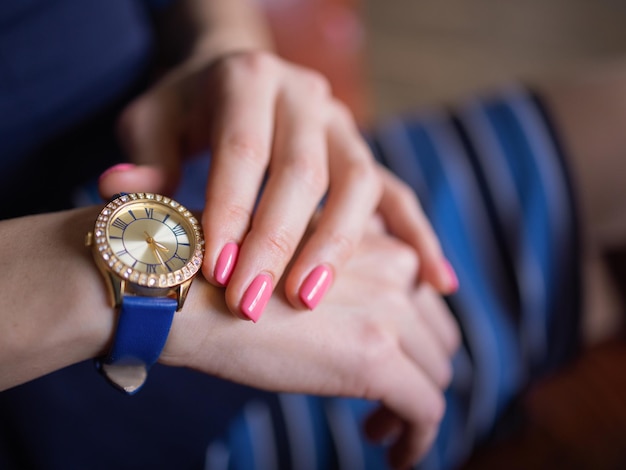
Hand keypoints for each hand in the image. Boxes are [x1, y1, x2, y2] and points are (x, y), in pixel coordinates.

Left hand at [99, 50, 456, 321]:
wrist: (237, 78)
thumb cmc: (189, 107)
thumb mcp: (153, 120)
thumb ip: (144, 157)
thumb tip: (123, 193)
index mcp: (249, 79)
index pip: (243, 150)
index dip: (231, 211)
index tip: (218, 273)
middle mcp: (305, 96)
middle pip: (303, 171)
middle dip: (279, 242)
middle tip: (255, 303)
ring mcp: (341, 124)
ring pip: (358, 182)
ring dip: (339, 245)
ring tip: (312, 298)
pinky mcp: (363, 154)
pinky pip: (398, 194)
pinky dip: (419, 238)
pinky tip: (436, 283)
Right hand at [161, 220, 460, 467]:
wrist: (192, 297)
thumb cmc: (234, 284)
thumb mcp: (304, 264)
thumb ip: (346, 282)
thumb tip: (365, 327)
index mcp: (380, 245)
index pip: (426, 300)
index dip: (417, 339)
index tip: (395, 364)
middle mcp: (395, 271)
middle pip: (438, 338)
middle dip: (420, 373)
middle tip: (385, 404)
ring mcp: (389, 313)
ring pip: (437, 374)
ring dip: (414, 408)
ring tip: (377, 428)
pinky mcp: (376, 359)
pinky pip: (426, 410)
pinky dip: (417, 439)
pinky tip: (393, 454)